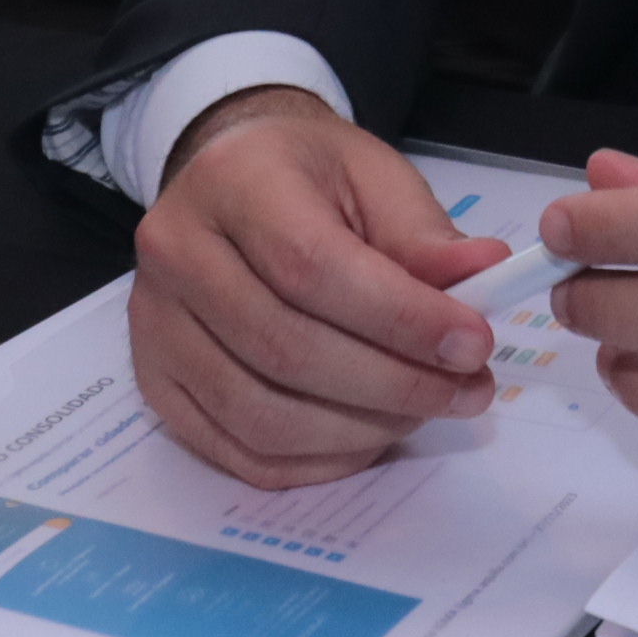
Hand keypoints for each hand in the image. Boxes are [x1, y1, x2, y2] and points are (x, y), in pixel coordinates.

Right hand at [127, 88, 510, 488]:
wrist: (231, 180)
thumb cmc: (308, 177)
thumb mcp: (373, 175)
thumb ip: (424, 233)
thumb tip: (482, 275)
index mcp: (233, 181)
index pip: (312, 267)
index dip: (399, 318)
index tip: (473, 344)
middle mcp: (176, 253)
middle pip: (286, 348)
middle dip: (394, 384)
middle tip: (468, 389)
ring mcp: (155, 325)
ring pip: (260, 412)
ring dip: (360, 429)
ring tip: (425, 410)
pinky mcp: (155, 382)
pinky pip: (237, 449)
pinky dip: (315, 460)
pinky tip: (370, 434)